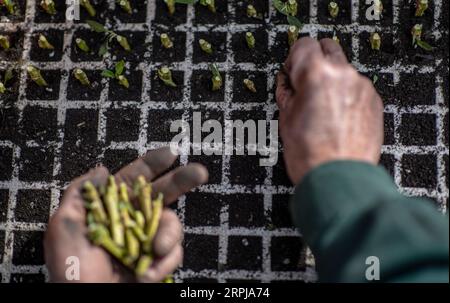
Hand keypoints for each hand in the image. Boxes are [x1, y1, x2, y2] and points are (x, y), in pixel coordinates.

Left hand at [44, 147, 207, 281]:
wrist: (84, 302)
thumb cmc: (69, 267)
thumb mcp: (65, 225)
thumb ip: (80, 193)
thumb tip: (102, 170)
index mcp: (111, 207)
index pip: (134, 179)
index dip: (152, 164)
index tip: (171, 152)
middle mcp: (132, 220)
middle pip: (163, 194)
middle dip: (183, 180)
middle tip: (200, 172)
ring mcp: (146, 240)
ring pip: (172, 225)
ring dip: (168, 236)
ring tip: (155, 250)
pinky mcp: (156, 261)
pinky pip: (173, 254)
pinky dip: (164, 263)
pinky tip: (147, 274)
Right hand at [276, 38, 383, 184]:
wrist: (339, 179)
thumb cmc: (310, 154)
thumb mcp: (285, 118)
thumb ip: (287, 91)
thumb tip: (287, 81)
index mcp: (317, 75)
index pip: (304, 44)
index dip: (293, 59)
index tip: (291, 73)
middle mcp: (344, 74)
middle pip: (328, 48)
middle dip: (315, 62)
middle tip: (305, 85)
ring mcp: (363, 87)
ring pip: (344, 70)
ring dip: (332, 80)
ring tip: (322, 110)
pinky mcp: (374, 101)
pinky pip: (357, 88)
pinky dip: (346, 95)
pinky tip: (337, 118)